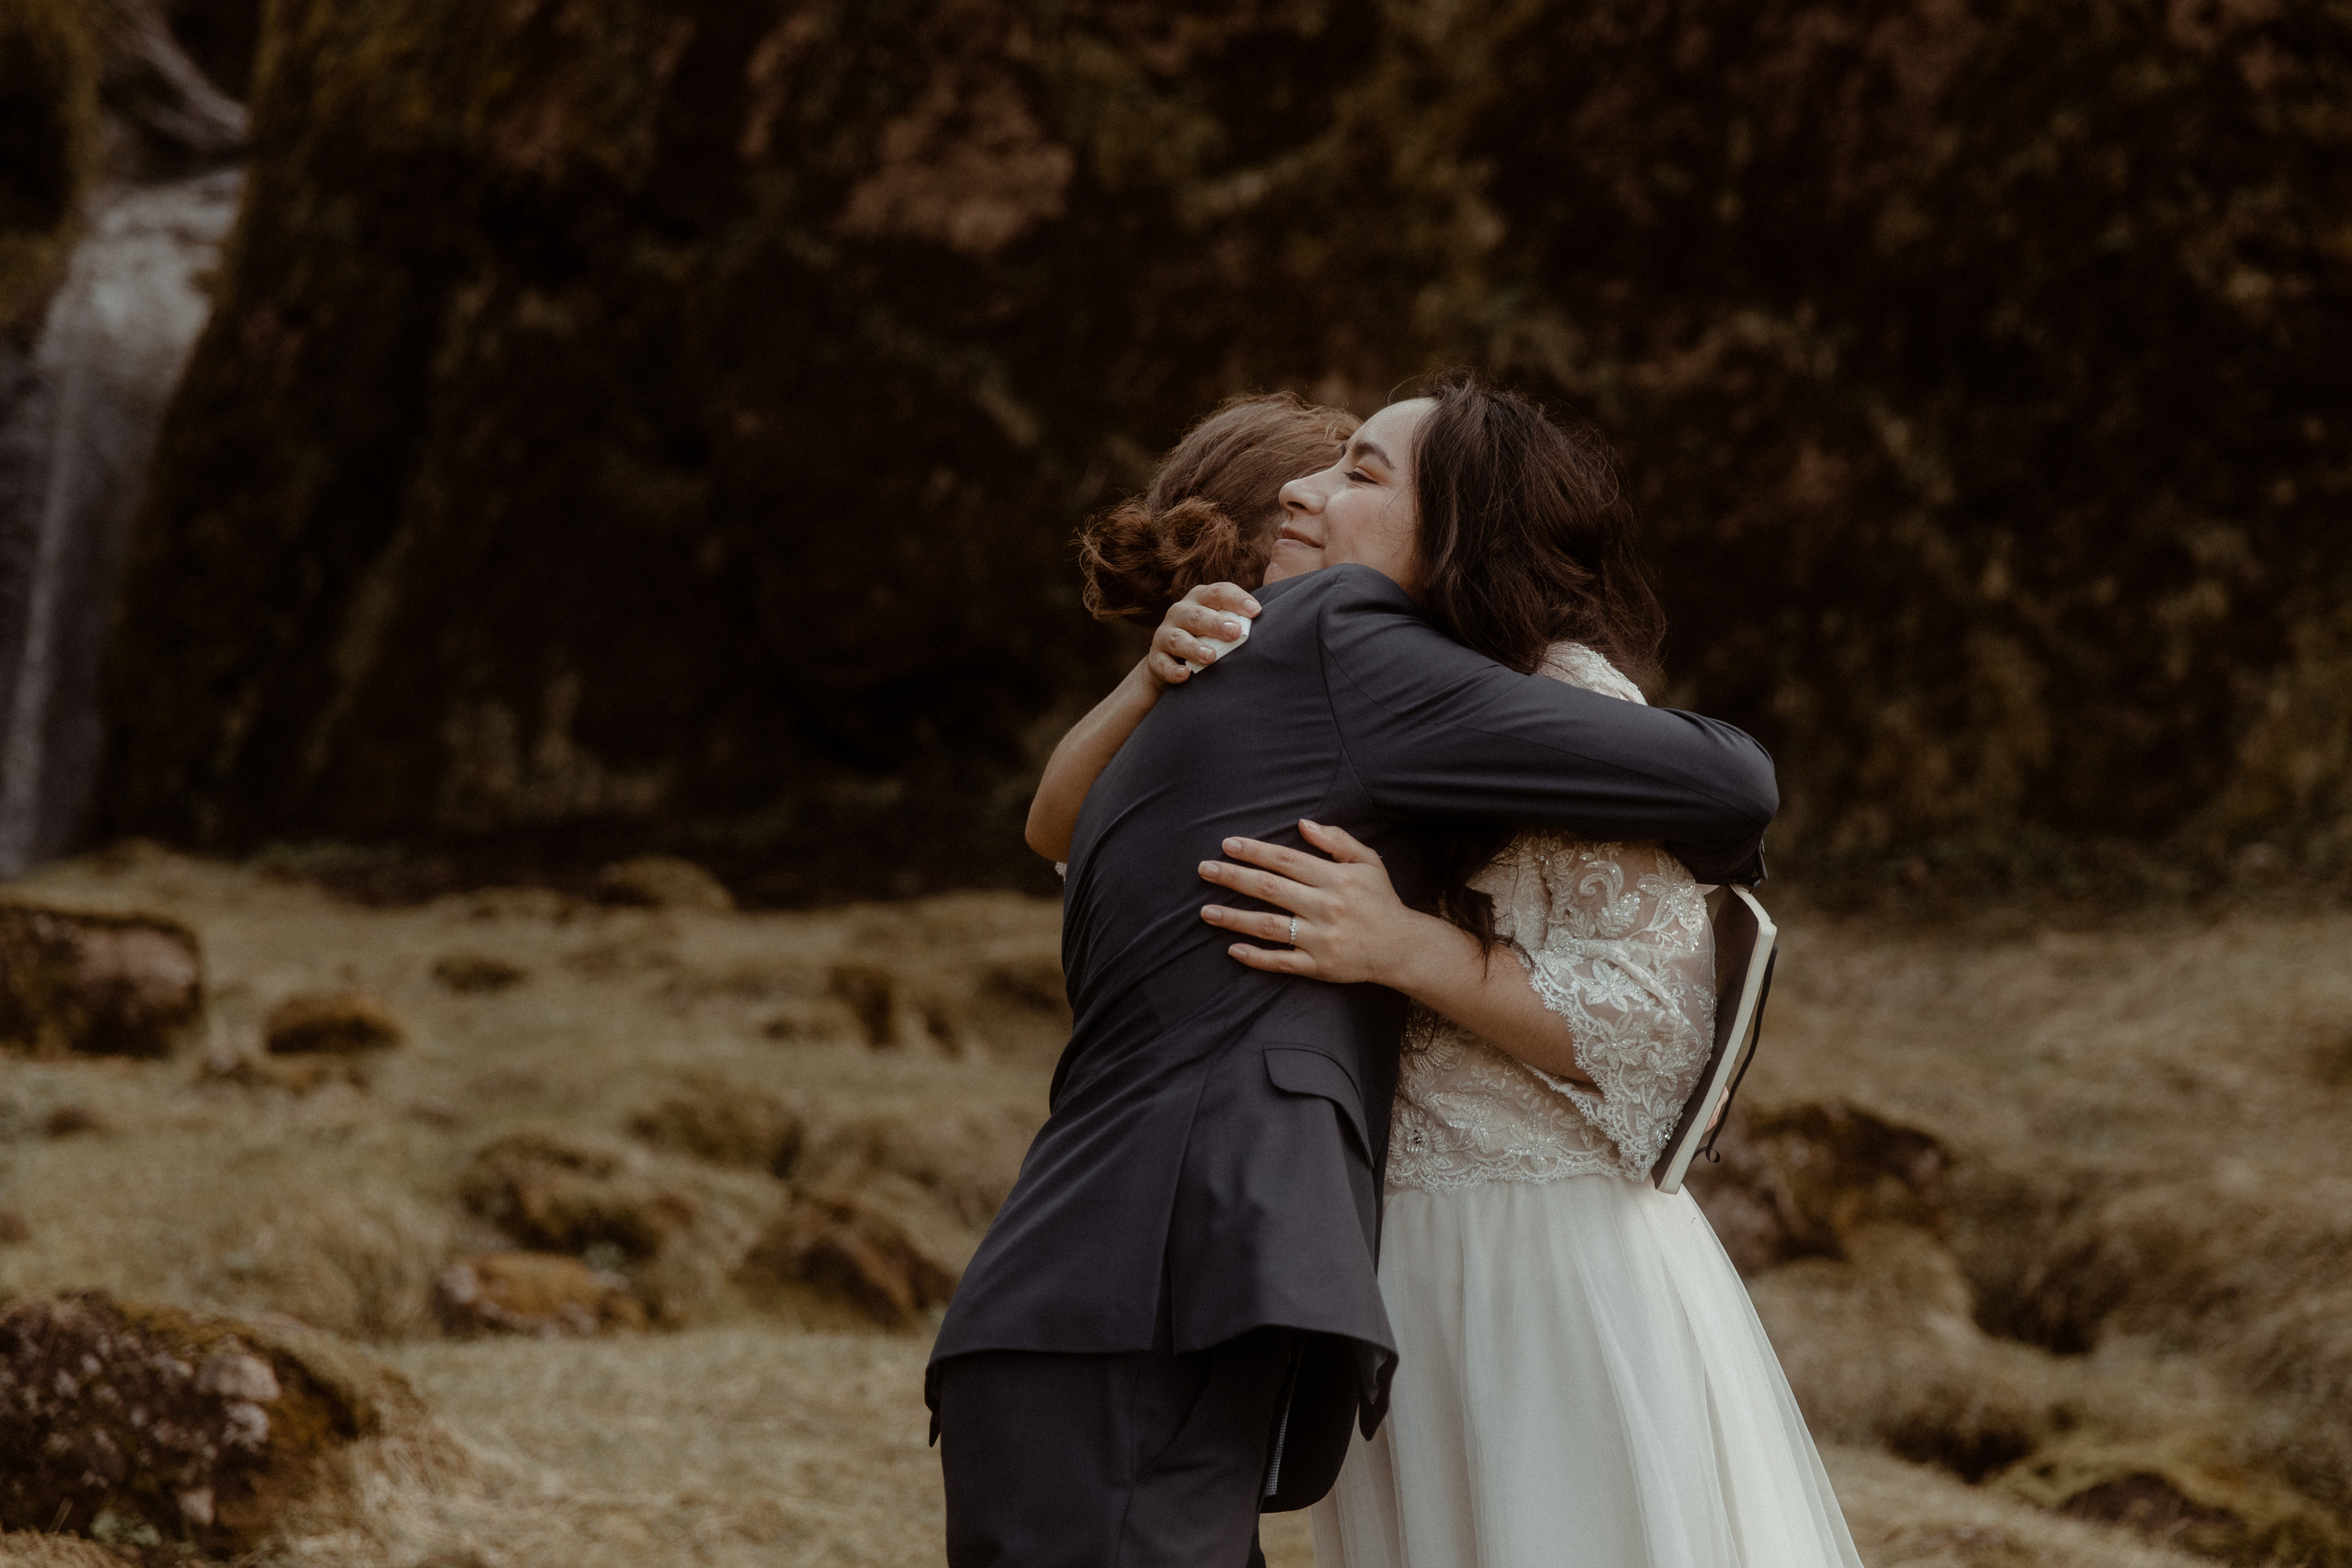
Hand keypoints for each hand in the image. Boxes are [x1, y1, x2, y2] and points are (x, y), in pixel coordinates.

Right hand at [1144, 582, 1259, 689]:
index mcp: (1200, 599)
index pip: (1218, 592)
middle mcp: (1180, 612)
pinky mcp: (1156, 659)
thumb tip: (1276, 619)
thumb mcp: (1221, 624)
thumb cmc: (1208, 639)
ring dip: (1194, 647)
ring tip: (1210, 657)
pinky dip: (1172, 670)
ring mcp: (1165, 635)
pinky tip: (1185, 675)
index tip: (1256, 611)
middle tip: (1235, 632)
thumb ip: (1241, 619)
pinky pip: (1162, 664)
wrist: (1170, 664)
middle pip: (1197, 615)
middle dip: (1216, 623)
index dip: (1237, 599)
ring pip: (1177, 638)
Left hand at [1198, 819, 1431, 980]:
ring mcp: (1321, 939)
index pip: (1286, 860)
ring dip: (1235, 918)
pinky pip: (1283, 962)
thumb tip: (1302, 823)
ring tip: (1205, 911)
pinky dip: (1257, 957)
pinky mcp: (1319, 966)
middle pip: (1271, 889)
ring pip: (1270, 926)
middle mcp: (1326, 907)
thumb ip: (1336, 840)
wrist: (1403, 947)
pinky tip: (1233, 949)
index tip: (1227, 845)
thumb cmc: (1380, 900)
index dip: (1255, 851)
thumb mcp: (1368, 862)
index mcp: (1336, 878)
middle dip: (1234, 878)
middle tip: (1204, 869)